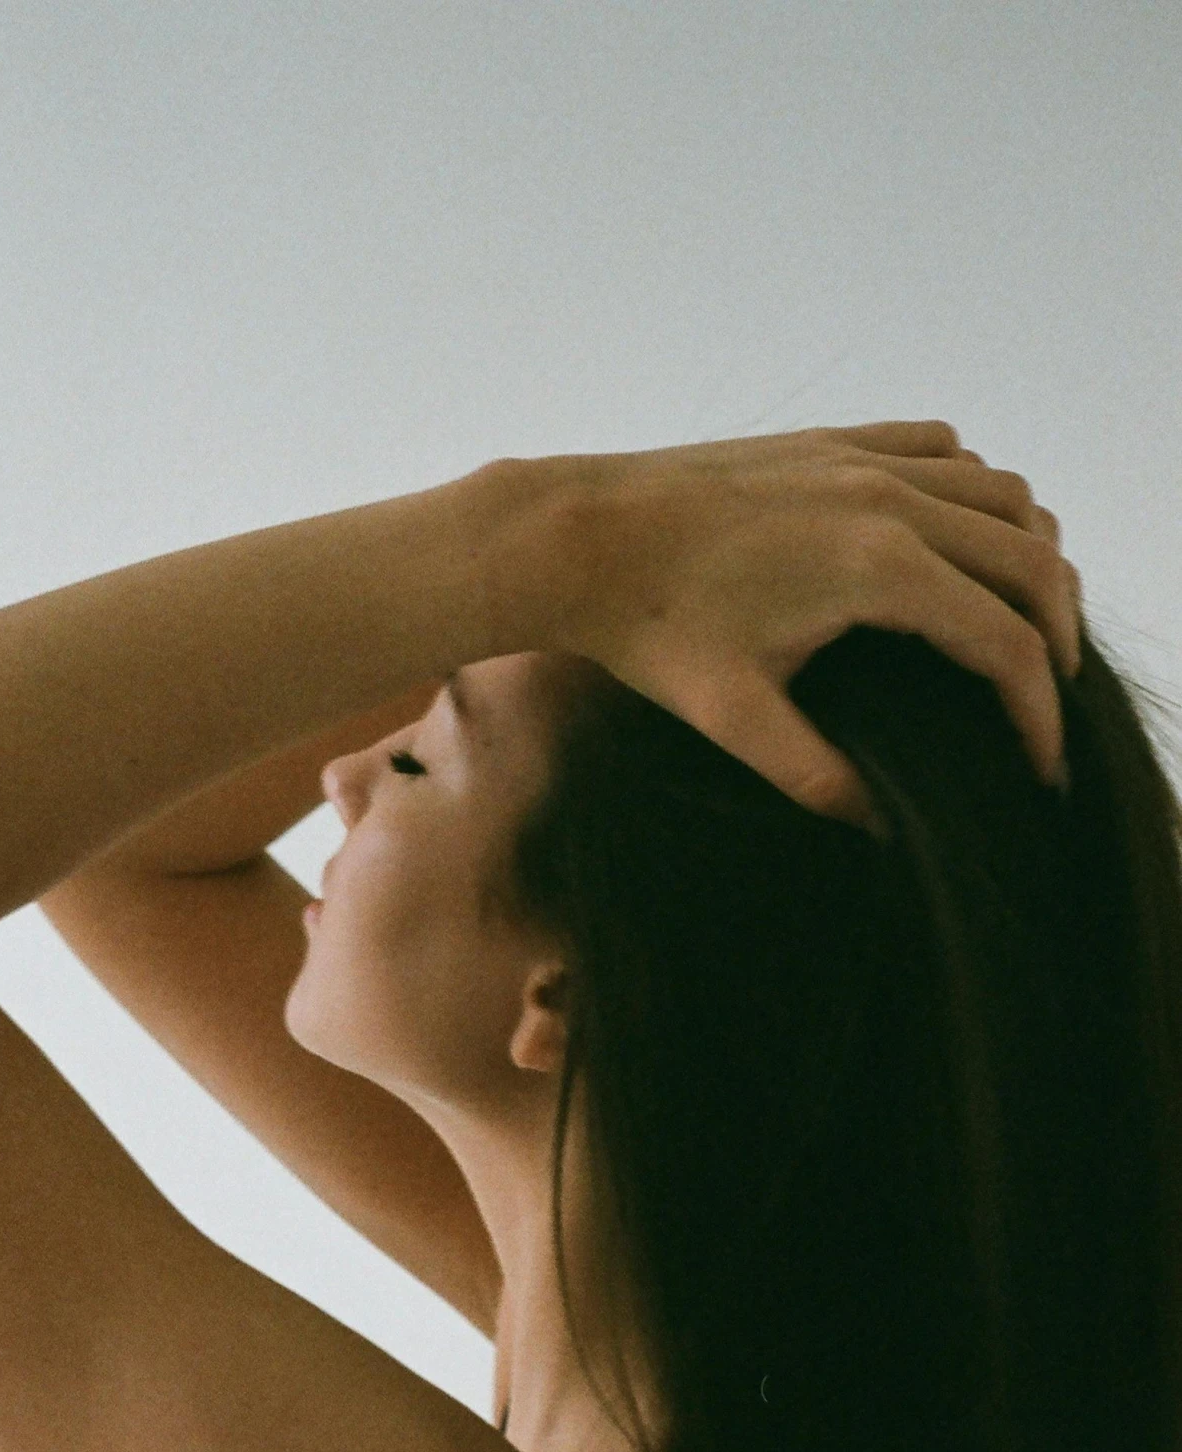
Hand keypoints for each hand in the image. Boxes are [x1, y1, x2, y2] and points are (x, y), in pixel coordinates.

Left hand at [543, 420, 1082, 837]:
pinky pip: (942, 450)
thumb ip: (816, 776)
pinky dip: (977, 493)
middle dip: (1057, 635)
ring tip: (1024, 621)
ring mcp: (861, 459)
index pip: (1003, 642)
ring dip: (1030, 557)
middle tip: (1048, 698)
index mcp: (878, 568)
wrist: (577, 535)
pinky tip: (962, 539)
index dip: (1037, 712)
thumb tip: (881, 827)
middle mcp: (888, 499)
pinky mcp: (831, 441)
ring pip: (1002, 494)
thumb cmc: (646, 627)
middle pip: (1030, 561)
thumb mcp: (732, 719)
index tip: (1039, 765)